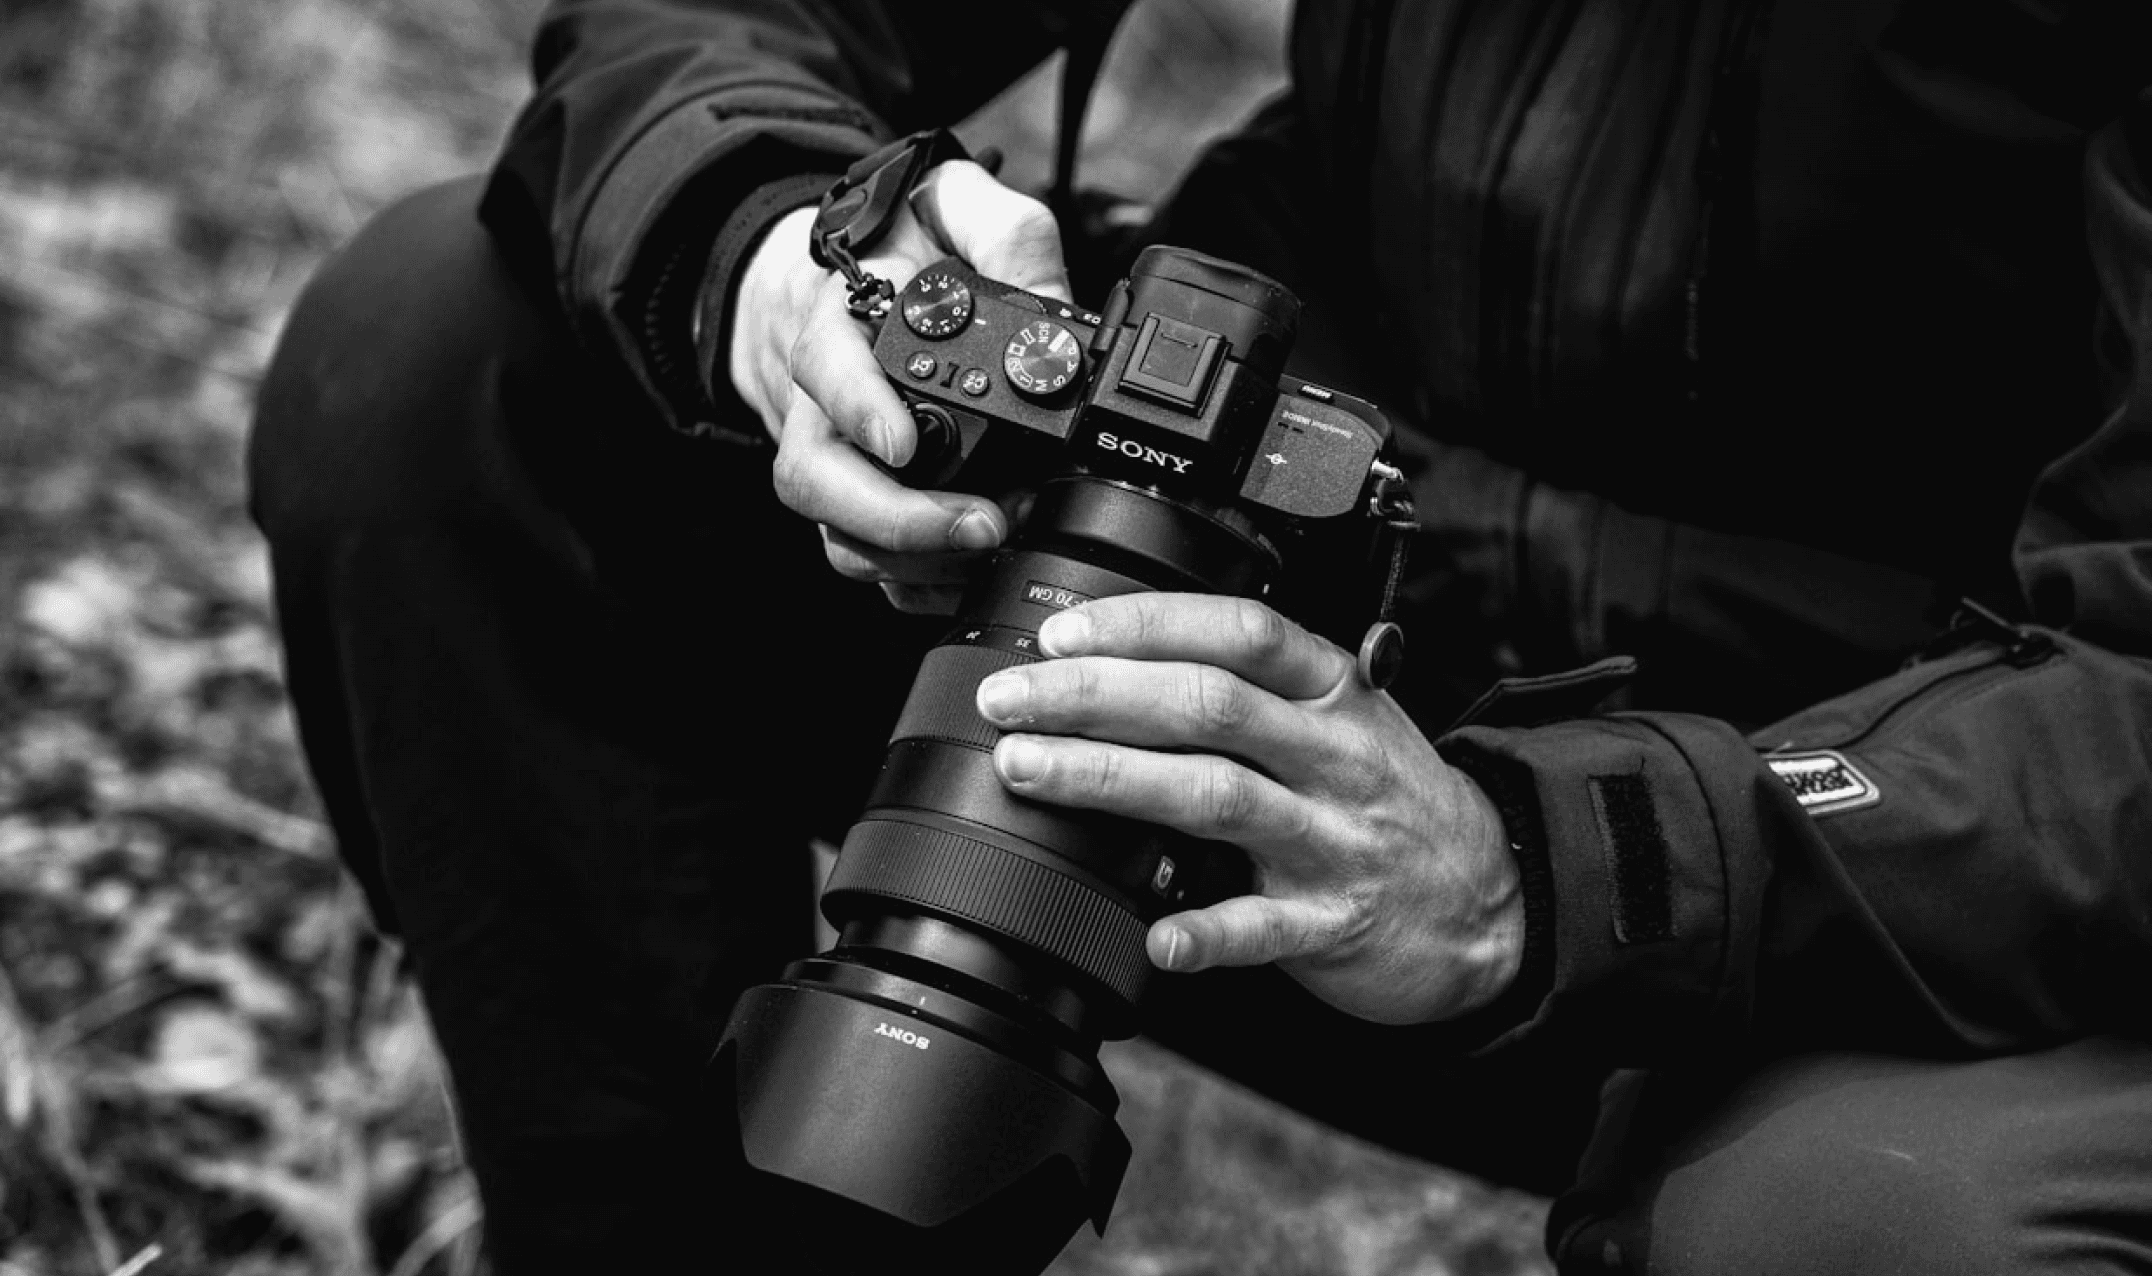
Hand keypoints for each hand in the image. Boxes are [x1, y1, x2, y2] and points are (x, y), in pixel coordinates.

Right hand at [729, 161, 1068, 611]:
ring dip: (911, 558)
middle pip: (816, 478)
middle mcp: (823, 403)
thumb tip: (1056, 313)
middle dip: (894, 518)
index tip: (902, 443)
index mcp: (841, 326)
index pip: (825, 367)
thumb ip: (1008, 237)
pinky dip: (916, 581)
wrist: (858, 277)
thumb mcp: (958, 204)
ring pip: (837, 532)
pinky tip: (971, 574)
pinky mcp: (857, 504)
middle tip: (979, 523)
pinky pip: (866, 559)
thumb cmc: (908, 245)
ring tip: (989, 549)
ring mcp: (836, 461)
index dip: (858, 409)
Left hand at [973, 594, 1523, 1024]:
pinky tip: (1151, 933)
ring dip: (1111, 779)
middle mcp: (1333, 755)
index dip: (1146, 624)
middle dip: (1094, 695)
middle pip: (1206, 705)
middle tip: (1010, 700)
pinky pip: (1261, 928)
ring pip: (1215, 797)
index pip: (1239, 631)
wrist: (1491, 899)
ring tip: (1029, 771)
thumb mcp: (1341, 719)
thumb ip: (1252, 689)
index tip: (1063, 633)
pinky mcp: (1333, 924)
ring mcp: (1334, 839)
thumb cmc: (1388, 798)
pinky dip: (1203, 932)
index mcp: (1332, 691)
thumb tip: (1114, 663)